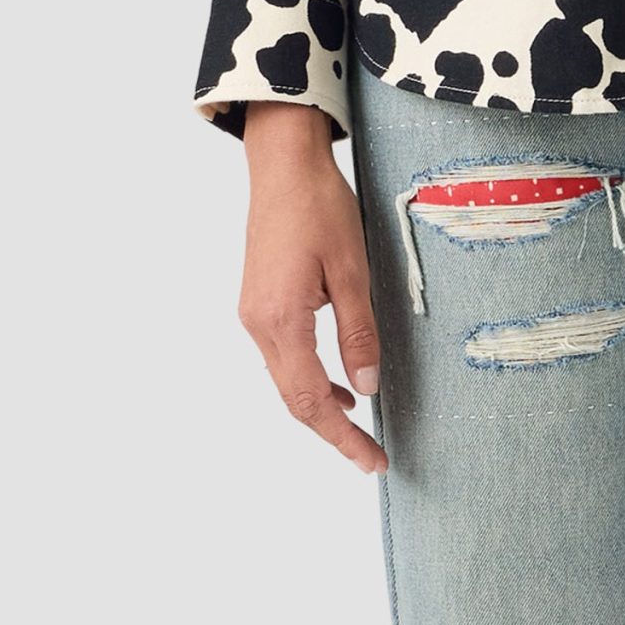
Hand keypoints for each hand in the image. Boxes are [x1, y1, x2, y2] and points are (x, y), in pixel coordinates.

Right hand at [235, 102, 388, 473]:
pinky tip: (336, 380)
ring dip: (320, 405)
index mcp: (281, 320)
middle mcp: (258, 325)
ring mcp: (253, 314)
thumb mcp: (351, 268)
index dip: (342, 437)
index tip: (371, 460)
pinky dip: (309, 376)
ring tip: (359, 425)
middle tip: (371, 456)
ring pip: (286, 379)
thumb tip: (367, 389)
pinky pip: (283, 355)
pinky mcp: (258, 301)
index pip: (311, 400)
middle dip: (332, 432)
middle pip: (293, 398)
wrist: (283, 163)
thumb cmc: (319, 206)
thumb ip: (358, 332)